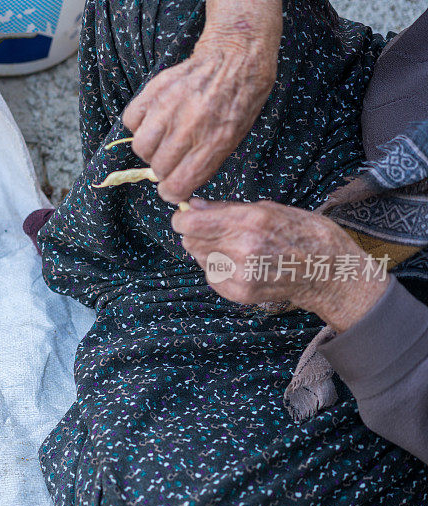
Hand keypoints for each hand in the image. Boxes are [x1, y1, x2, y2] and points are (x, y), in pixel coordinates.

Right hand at [122, 5, 279, 203]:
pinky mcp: (154, 92)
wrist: (234, 58)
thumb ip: (205, 164)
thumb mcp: (233, 139)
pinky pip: (131, 121)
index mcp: (212, 144)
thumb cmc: (238, 102)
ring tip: (163, 139)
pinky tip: (154, 120)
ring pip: (141, 148)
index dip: (172, 192)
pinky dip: (139, 124)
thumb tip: (178, 184)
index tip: (173, 188)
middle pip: (158, 169)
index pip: (176, 186)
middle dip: (164, 169)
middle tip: (173, 157)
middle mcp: (188, 128)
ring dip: (150, 149)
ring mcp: (168, 109)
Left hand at [171, 198, 389, 331]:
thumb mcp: (268, 208)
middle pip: (191, 241)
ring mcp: (241, 274)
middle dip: (196, 234)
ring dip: (208, 251)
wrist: (329, 271)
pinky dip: (218, 270)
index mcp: (249, 221)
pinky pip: (212, 277)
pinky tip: (240, 264)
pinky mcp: (241, 293)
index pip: (191, 223)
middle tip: (215, 231)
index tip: (186, 217)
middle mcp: (242, 248)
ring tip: (234, 248)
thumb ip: (225, 208)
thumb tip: (192, 205)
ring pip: (200, 259)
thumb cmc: (303, 233)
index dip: (183, 219)